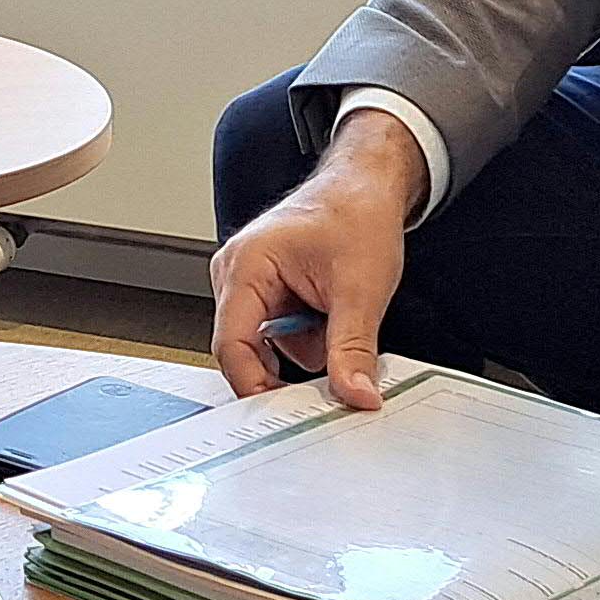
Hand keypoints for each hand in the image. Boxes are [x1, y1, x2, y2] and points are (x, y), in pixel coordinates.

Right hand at [209, 110, 427, 409]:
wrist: (367, 185)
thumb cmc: (356, 213)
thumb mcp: (361, 288)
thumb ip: (352, 349)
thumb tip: (354, 394)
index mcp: (246, 266)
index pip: (232, 346)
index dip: (256, 387)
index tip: (286, 414)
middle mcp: (236, 273)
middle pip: (248, 349)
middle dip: (293, 361)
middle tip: (333, 373)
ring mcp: (248, 282)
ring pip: (269, 344)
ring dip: (307, 344)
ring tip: (339, 312)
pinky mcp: (266, 290)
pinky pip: (280, 331)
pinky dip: (309, 332)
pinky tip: (330, 310)